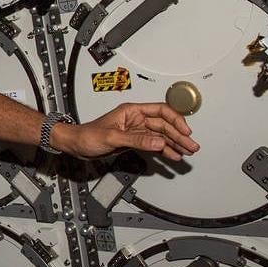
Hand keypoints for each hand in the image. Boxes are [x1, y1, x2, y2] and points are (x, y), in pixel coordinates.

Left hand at [54, 103, 199, 160]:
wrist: (75, 145)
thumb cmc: (87, 135)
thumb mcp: (112, 137)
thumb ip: (136, 140)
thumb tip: (158, 141)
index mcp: (132, 111)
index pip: (160, 111)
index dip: (175, 120)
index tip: (185, 131)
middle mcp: (136, 119)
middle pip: (164, 125)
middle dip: (179, 135)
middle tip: (192, 146)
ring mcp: (136, 131)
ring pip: (161, 136)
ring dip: (174, 144)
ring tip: (187, 152)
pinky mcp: (134, 141)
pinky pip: (153, 144)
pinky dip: (164, 150)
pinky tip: (172, 155)